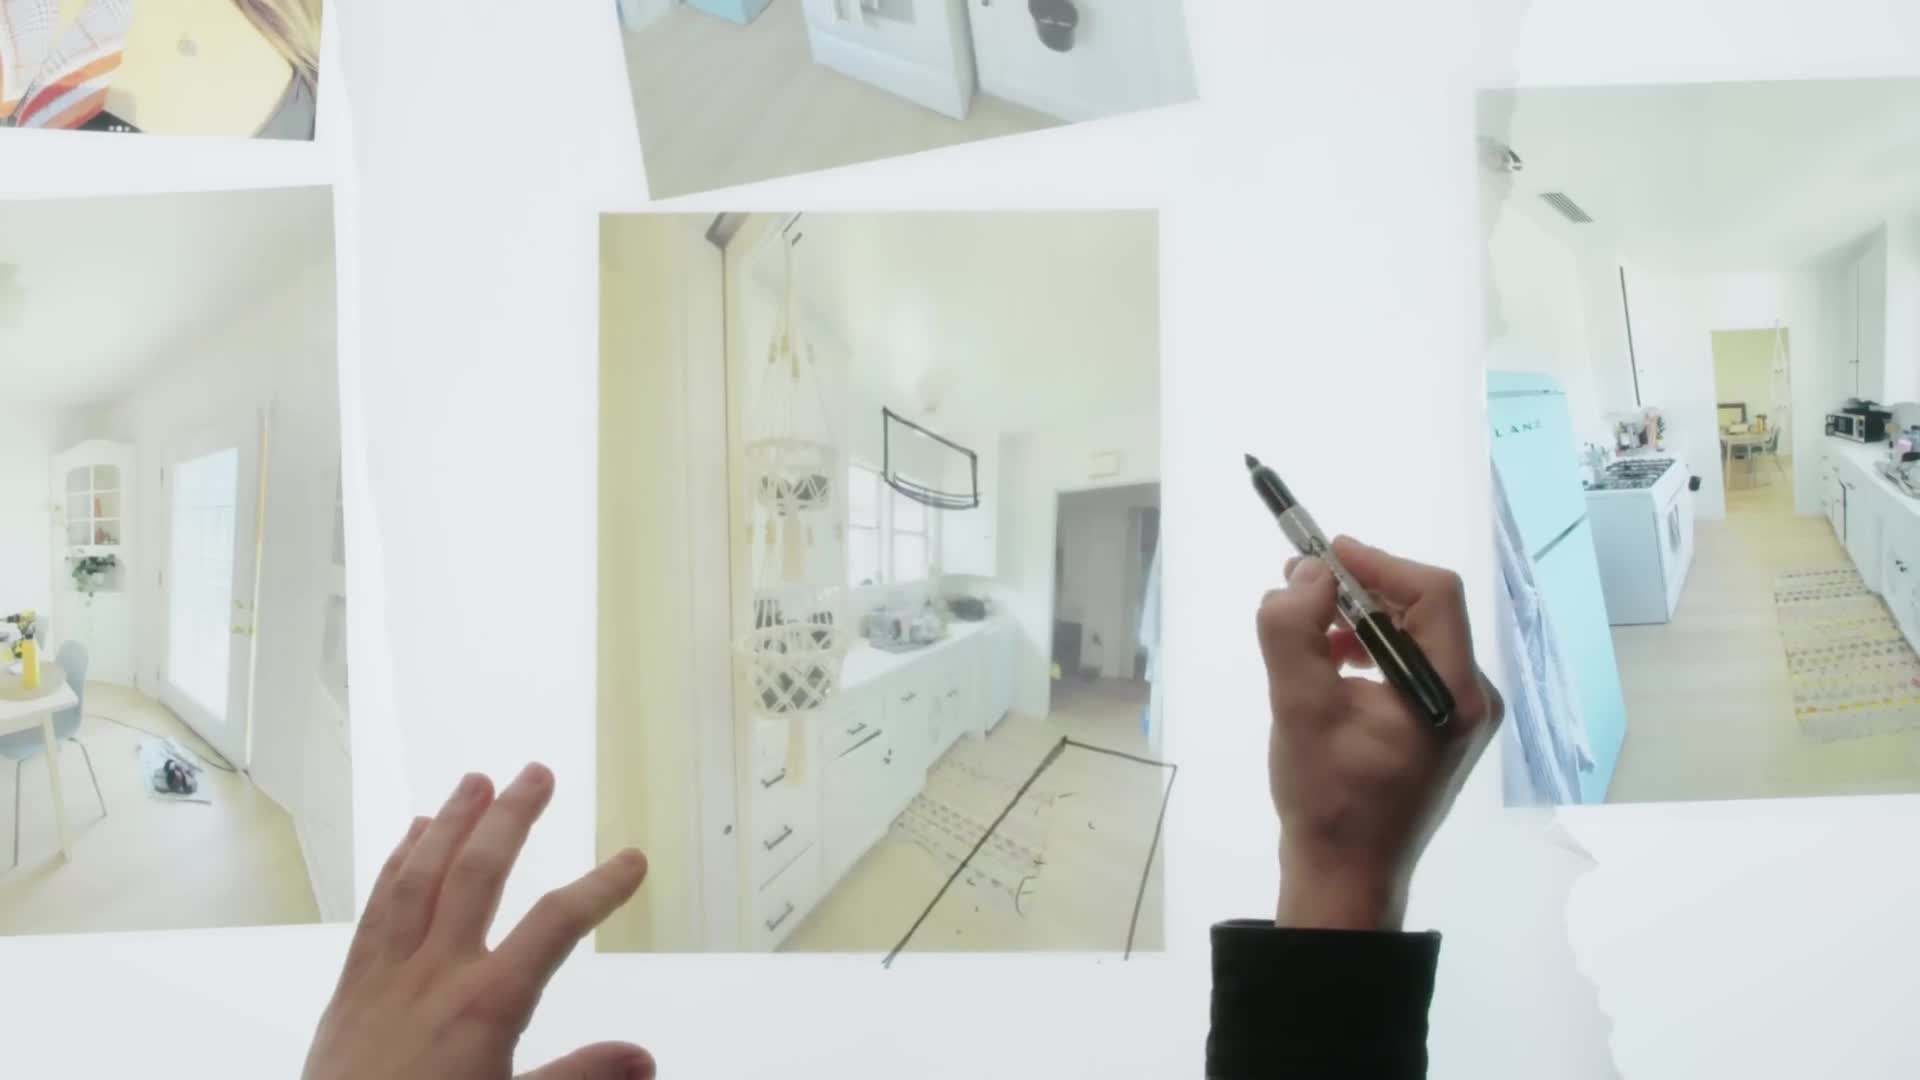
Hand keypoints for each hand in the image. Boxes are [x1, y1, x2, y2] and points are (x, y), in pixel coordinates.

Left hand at [303, 765, 653, 1079]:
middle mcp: (436, 974)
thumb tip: (644, 1058)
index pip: (555, 927)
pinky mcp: (351, 989)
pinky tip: (411, 838)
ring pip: (419, 879)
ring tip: (475, 781)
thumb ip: (578, 1078)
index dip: (599, 889)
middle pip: (477, 875)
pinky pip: (376, 910)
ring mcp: (387, 976)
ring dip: (450, 824)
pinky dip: (396, 865)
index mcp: (486, 1006)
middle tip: (538, 773)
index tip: (631, 860)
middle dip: (511, 820)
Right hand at [1257, 537, 1501, 931]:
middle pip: (1426, 611)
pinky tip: (1330, 666)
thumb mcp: (1298, 709)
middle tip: (1301, 584)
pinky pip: (1410, 666)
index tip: (1321, 556)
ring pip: (1415, 637)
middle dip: (1362, 589)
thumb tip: (1307, 575)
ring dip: (1361, 620)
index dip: (1377, 563)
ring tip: (1307, 631)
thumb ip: (1293, 632)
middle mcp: (1469, 698)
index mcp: (1452, 693)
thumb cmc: (1327, 801)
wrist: (1345, 879)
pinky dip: (1370, 651)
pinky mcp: (1440, 730)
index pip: (1433, 594)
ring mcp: (1458, 717)